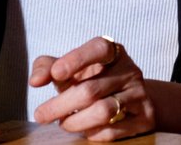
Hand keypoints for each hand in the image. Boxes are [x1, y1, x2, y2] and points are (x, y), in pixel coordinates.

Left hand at [29, 36, 153, 140]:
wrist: (130, 101)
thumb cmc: (93, 81)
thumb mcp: (72, 70)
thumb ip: (48, 67)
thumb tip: (35, 81)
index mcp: (114, 53)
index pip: (99, 49)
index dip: (77, 59)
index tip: (56, 74)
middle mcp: (131, 71)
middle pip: (91, 89)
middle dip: (60, 105)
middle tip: (41, 115)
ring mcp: (140, 95)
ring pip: (103, 111)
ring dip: (75, 122)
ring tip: (63, 123)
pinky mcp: (145, 118)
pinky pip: (113, 131)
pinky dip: (91, 133)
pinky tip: (83, 130)